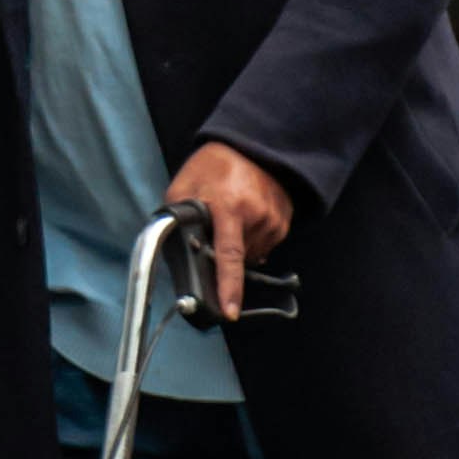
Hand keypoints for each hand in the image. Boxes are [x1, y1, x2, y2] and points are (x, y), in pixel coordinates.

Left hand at [163, 143, 292, 321]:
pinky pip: (264, 245)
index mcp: (229, 207)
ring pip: (251, 255)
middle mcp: (256, 215)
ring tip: (231, 218)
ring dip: (238, 247)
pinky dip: (252, 240)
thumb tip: (174, 248)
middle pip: (238, 259)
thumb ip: (177, 217)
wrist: (250, 146)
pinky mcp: (284, 221)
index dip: (229, 287)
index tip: (230, 312)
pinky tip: (245, 220)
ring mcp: (274, 219)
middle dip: (222, 254)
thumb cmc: (214, 165)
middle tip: (214, 229)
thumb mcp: (184, 186)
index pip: (229, 256)